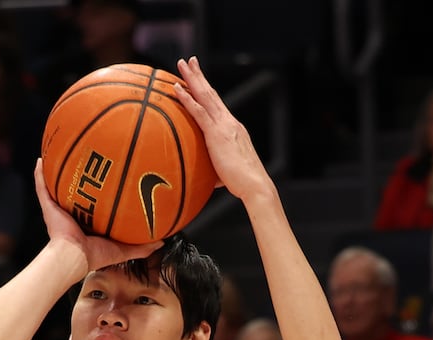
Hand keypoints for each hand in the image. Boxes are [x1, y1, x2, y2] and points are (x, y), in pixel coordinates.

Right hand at [32, 159, 160, 271]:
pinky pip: (42, 186)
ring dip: (58, 169)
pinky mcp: (48, 206)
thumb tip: (162, 241)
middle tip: (89, 157)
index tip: (110, 175)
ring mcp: (59, 208)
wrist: (73, 257)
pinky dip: (40, 173)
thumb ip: (141, 247)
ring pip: (57, 185)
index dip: (101, 189)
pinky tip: (40, 158)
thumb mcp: (122, 250)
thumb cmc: (94, 256)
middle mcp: (73, 212)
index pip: (94, 202)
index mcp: (88, 221)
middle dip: (81, 173)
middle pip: (77, 189)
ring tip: (61, 150)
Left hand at [172, 56, 274, 203]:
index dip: (207, 90)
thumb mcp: (226, 171)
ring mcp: (223, 126)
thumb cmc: (242, 183)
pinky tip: (176, 88)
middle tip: (189, 61)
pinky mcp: (217, 134)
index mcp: (232, 128)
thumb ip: (216, 168)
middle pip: (211, 93)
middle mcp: (229, 122)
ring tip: (182, 64)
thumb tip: (208, 178)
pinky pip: (199, 112)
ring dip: (192, 79)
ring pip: (205, 96)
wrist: (255, 185)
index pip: (216, 105)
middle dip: (199, 76)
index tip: (198, 78)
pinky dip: (187, 98)